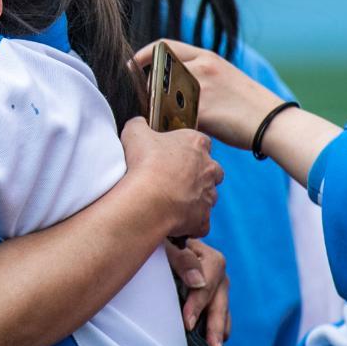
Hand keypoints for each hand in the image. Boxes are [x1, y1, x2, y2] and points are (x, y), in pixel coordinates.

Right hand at [120, 117, 222, 239]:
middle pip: (211, 170)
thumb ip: (140, 124)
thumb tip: (140, 123)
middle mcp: (209, 169)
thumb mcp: (135, 132)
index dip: (187, 147)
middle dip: (198, 174)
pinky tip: (172, 220)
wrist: (148, 199)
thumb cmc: (144, 163)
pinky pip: (200, 222)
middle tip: (173, 178)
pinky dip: (189, 223)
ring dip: (193, 198)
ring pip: (207, 196)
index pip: (201, 141)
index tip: (172, 152)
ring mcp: (208, 195)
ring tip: (169, 200)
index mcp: (196, 144)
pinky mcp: (203, 219)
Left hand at [132, 40, 282, 148]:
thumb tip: (167, 85)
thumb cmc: (248, 105)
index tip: (131, 67)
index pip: (163, 46)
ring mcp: (201, 88)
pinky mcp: (203, 110)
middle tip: (147, 103)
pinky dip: (169, 126)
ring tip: (163, 121)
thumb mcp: (222, 76)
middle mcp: (201, 67)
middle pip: (157, 73)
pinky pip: (173, 117)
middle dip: (148, 89)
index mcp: (206, 57)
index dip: (143, 56)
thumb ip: (196, 74)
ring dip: (157, 109)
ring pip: (162, 96)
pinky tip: (175, 134)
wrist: (274, 123)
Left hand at [166, 239, 230, 345]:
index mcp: (212, 259)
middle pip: (220, 302)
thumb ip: (182, 258)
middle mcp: (219, 274)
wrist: (167, 241)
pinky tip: (213, 342)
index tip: (187, 324)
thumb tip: (197, 282)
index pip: (206, 285)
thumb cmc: (165, 242)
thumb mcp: (168, 244)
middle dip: (215, 327)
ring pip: (223, 311)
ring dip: (219, 331)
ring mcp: (220, 287)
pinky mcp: (215, 297)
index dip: (197, 305)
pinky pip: (222, 315)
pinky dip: (218, 328)